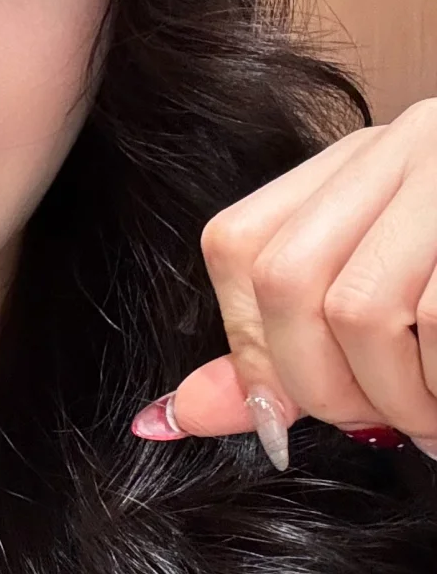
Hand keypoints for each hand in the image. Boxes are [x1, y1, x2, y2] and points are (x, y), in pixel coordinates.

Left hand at [130, 97, 436, 470]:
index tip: (288, 422)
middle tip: (383, 430)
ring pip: (361, 307)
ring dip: (396, 399)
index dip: (251, 350)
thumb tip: (163, 420)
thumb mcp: (389, 310)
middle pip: (287, 277)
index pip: (239, 245)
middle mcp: (409, 143)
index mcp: (365, 163)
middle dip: (321, 388)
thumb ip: (285, 356)